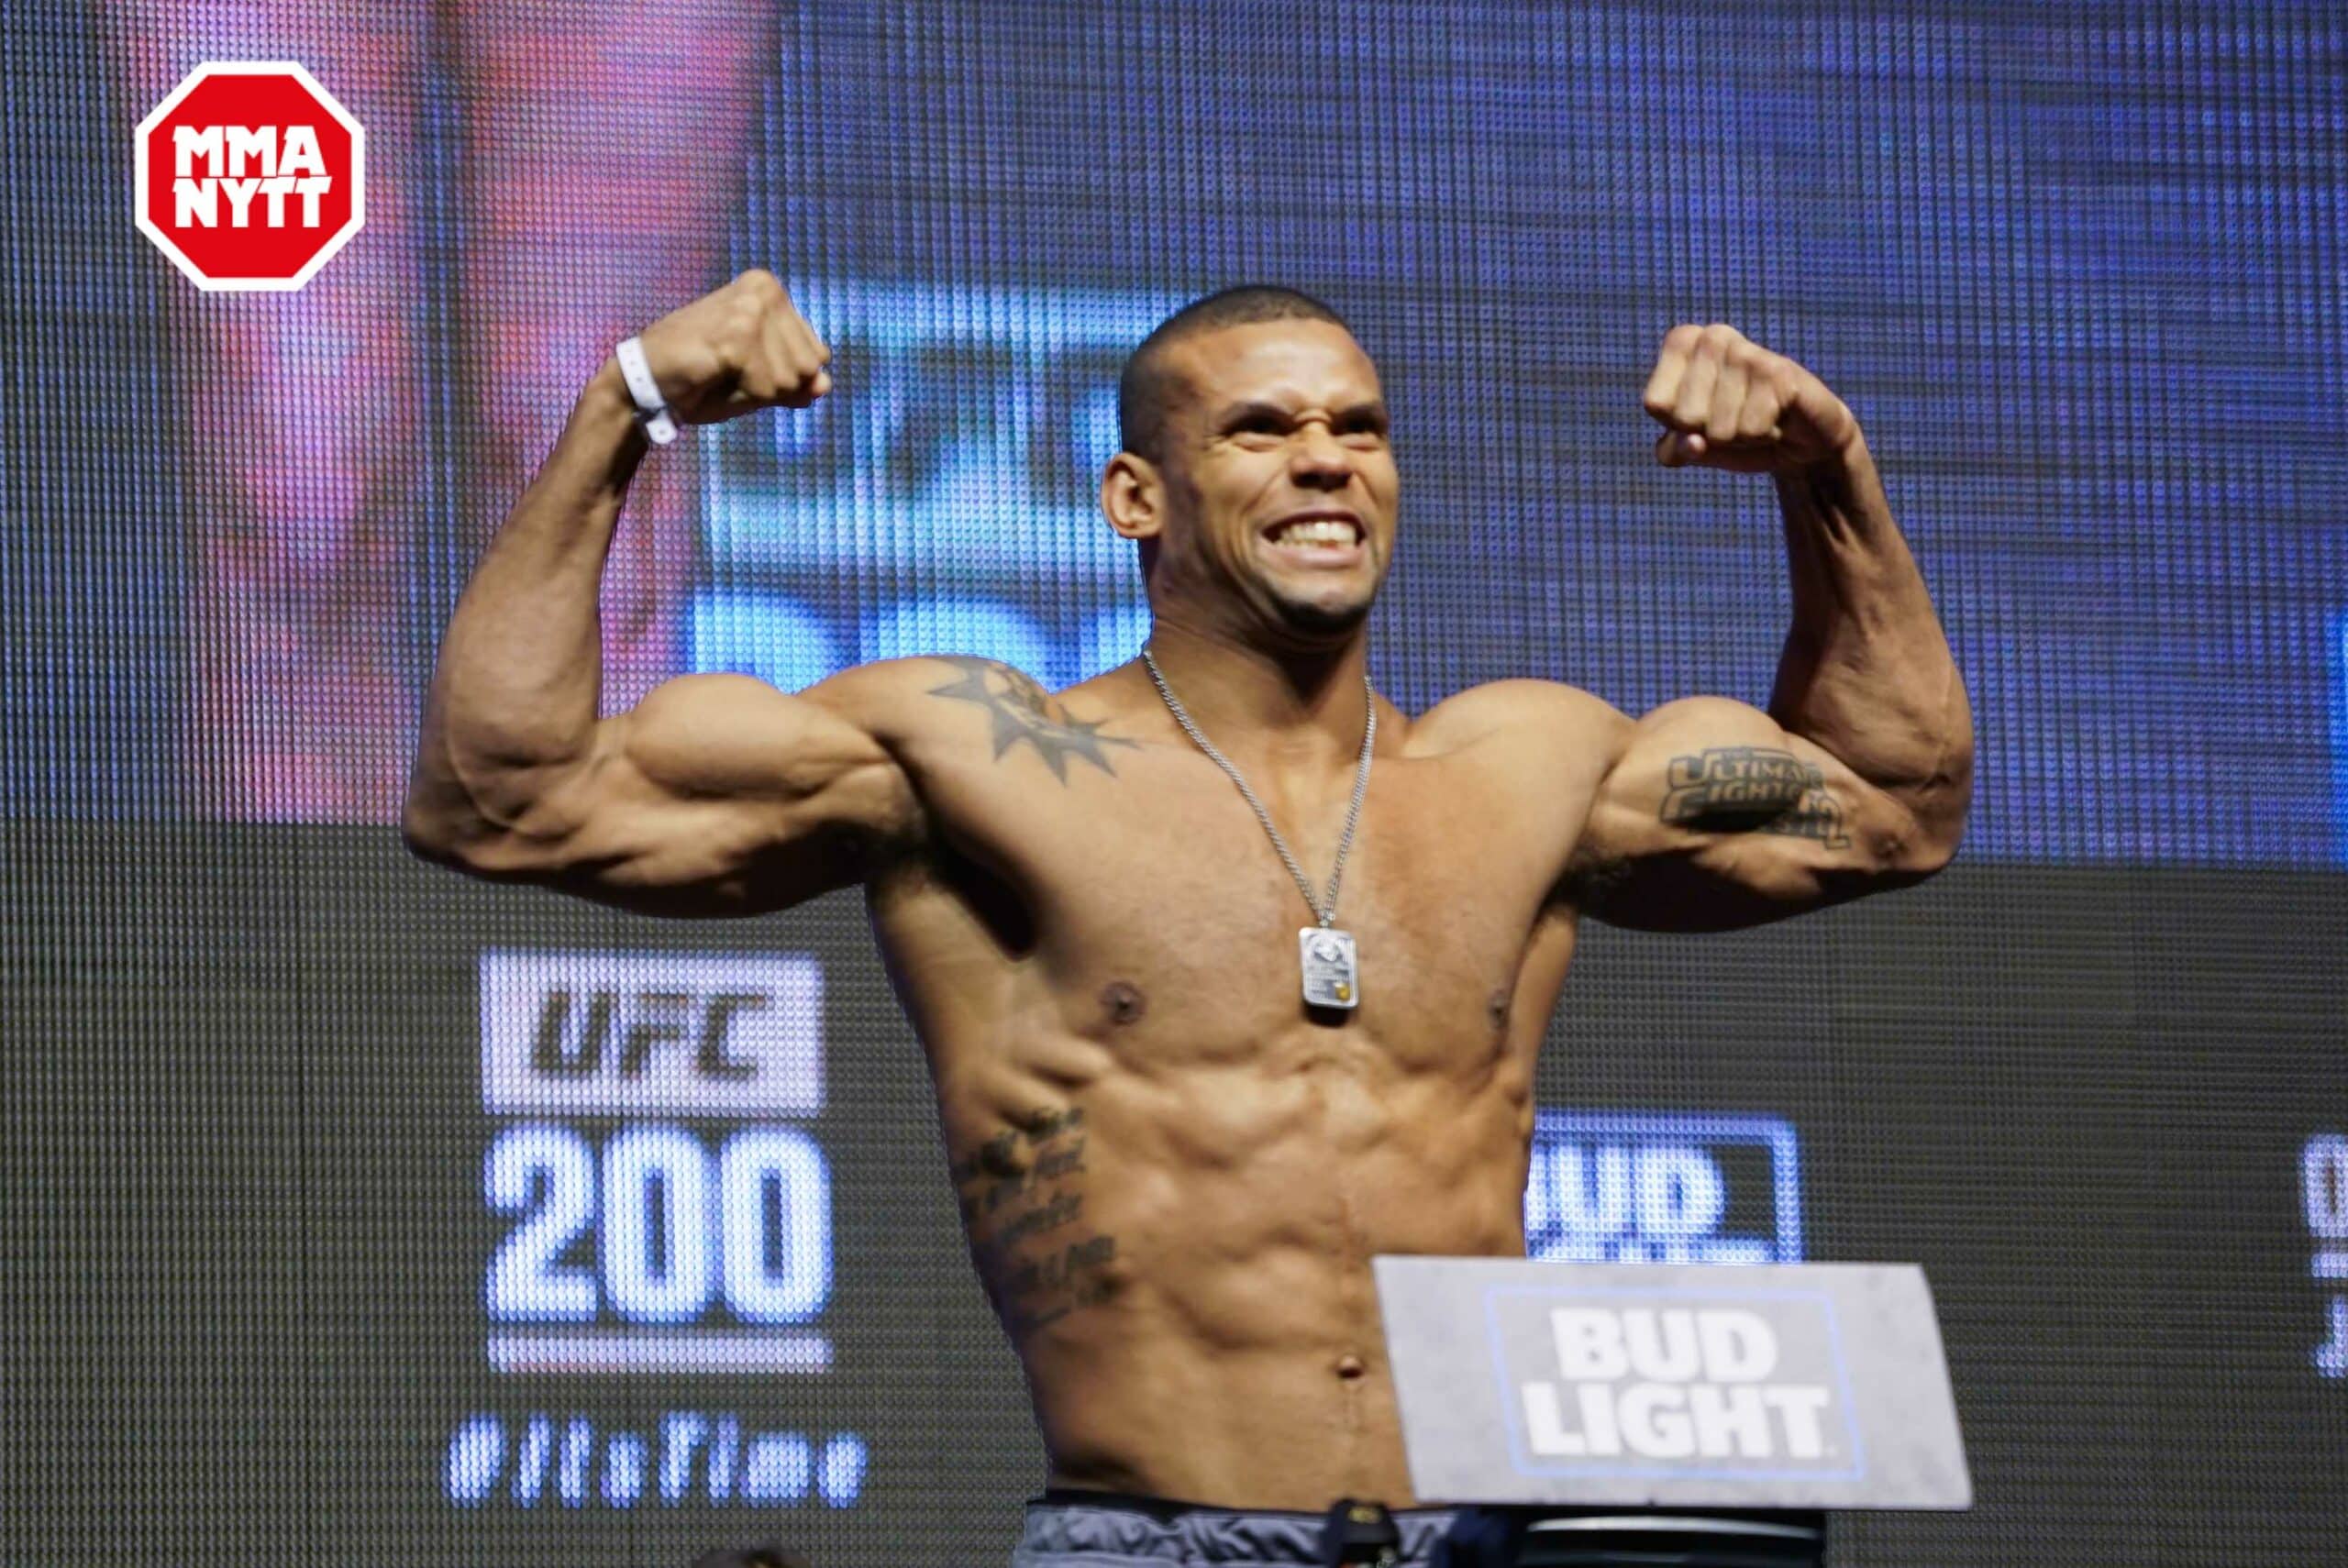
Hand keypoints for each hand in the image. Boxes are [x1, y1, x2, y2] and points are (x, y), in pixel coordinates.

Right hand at [633, 268, 831, 425]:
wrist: (645, 381)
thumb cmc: (701, 379)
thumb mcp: (759, 381)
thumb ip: (795, 382)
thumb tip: (825, 385)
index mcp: (770, 290)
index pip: (818, 355)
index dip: (783, 378)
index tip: (743, 366)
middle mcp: (765, 290)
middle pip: (810, 367)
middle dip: (773, 385)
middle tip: (730, 372)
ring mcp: (751, 310)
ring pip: (791, 379)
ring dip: (756, 390)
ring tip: (721, 373)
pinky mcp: (737, 335)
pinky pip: (767, 387)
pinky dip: (743, 395)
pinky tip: (713, 376)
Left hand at [1640, 323, 1859, 473]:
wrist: (1799, 437)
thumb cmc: (1736, 432)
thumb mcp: (1693, 445)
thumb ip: (1674, 450)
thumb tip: (1693, 443)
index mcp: (1682, 342)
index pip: (1655, 403)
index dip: (1677, 426)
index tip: (1704, 414)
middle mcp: (1713, 336)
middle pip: (1685, 417)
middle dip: (1710, 434)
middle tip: (1736, 418)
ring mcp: (1747, 351)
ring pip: (1719, 429)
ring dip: (1740, 437)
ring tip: (1758, 417)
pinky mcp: (1780, 372)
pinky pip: (1751, 431)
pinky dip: (1764, 437)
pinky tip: (1777, 418)